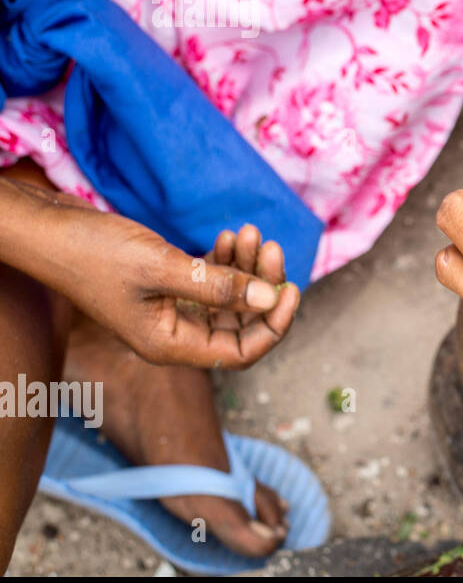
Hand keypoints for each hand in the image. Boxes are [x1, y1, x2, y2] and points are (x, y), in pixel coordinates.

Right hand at [16, 183, 299, 366]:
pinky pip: (211, 281)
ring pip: (229, 297)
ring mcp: (171, 310)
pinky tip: (228, 236)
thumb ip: (218, 287)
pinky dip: (226, 260)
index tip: (291, 288)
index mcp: (170, 345)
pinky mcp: (168, 286)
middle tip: (269, 246)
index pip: (241, 352)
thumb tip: (269, 298)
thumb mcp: (162, 268)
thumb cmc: (94, 252)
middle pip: (240, 322)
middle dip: (261, 285)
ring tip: (248, 232)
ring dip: (245, 267)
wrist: (51, 229)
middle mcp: (174, 334)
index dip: (273, 325)